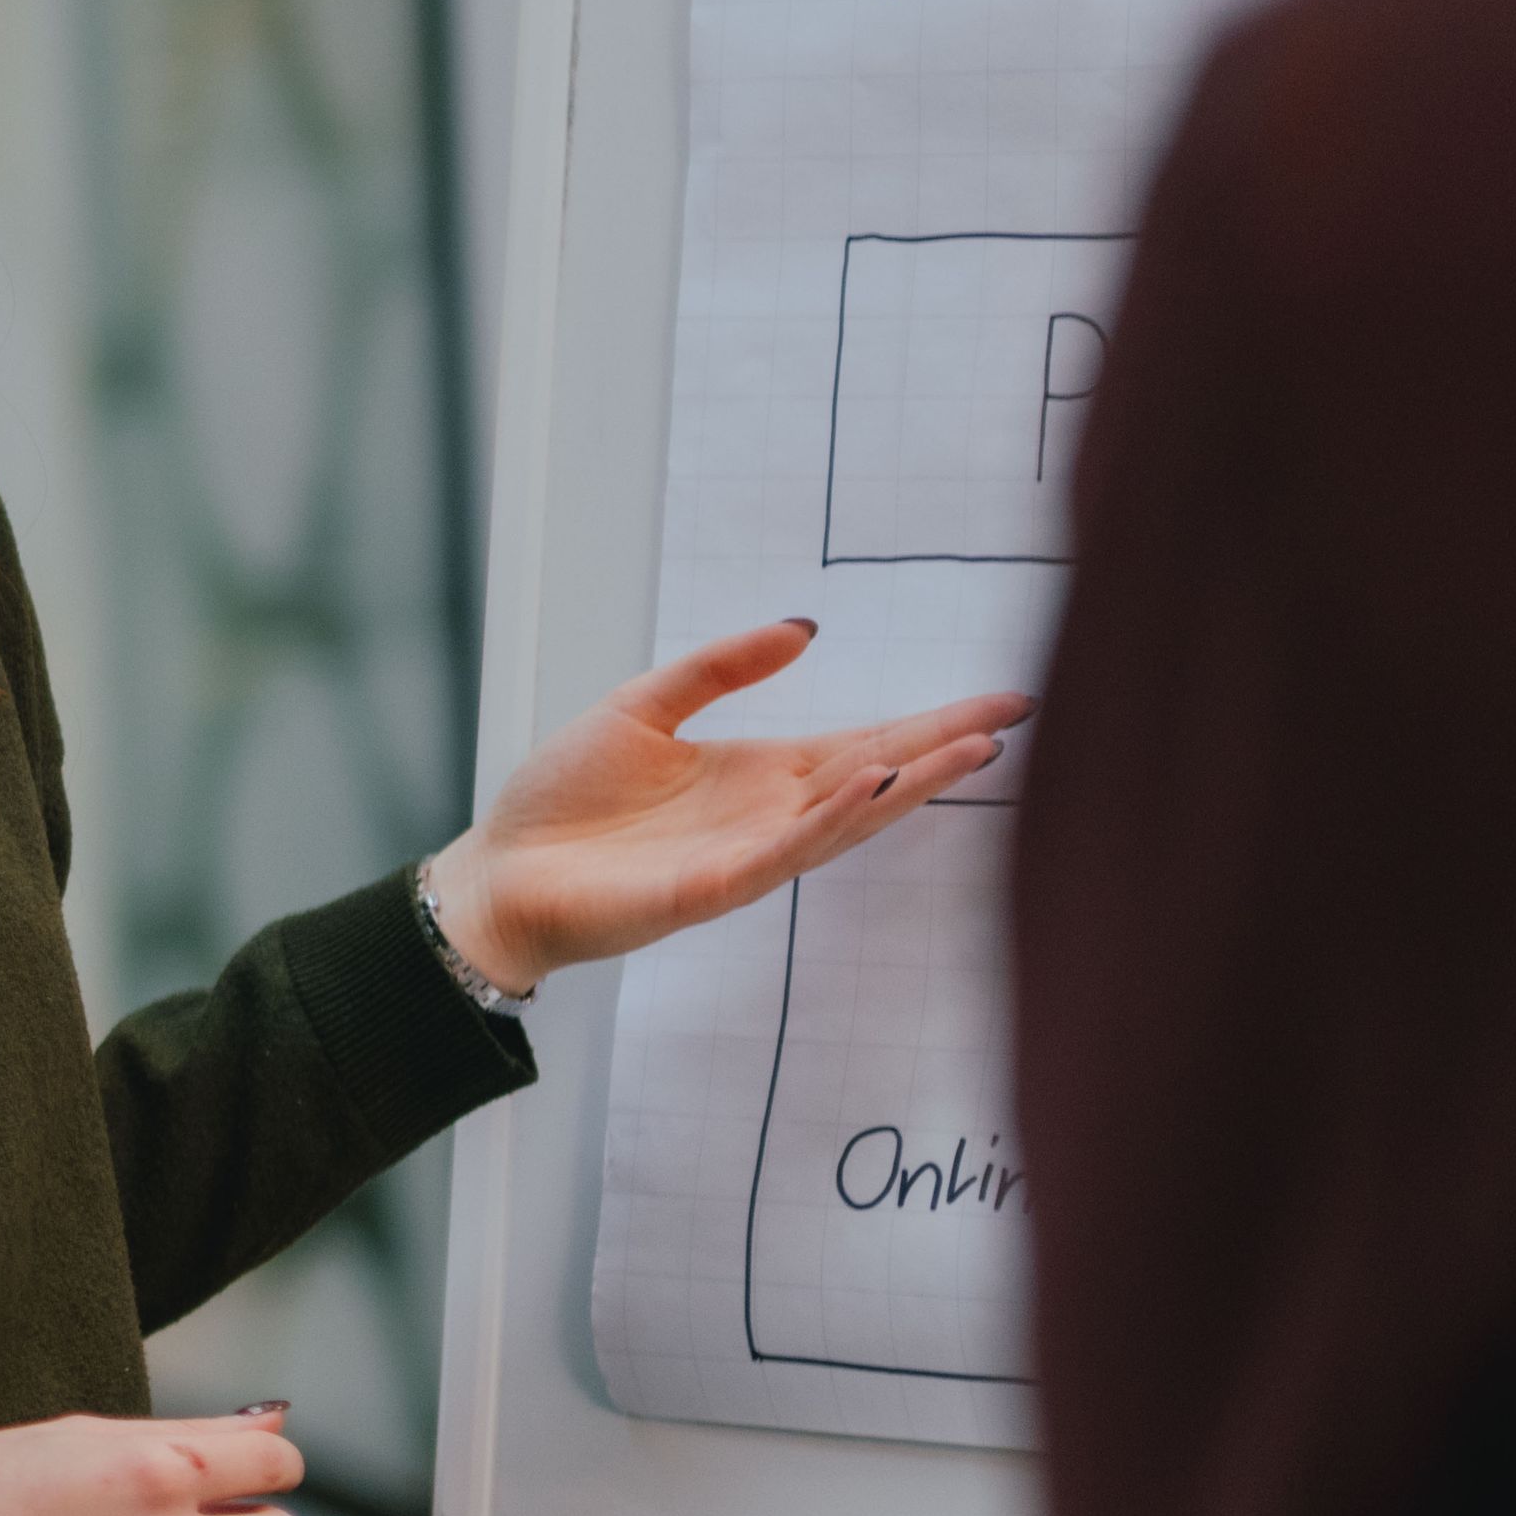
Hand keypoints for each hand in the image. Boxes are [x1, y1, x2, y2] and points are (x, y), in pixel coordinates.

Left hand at [428, 621, 1025, 991]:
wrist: (499, 872)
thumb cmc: (564, 800)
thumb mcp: (643, 706)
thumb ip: (719, 667)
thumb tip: (805, 627)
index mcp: (758, 774)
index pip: (865, 744)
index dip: (931, 724)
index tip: (1003, 700)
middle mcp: (768, 815)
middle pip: (876, 778)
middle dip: (944, 750)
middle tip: (1016, 718)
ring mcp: (747, 855)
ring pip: (847, 819)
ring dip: (909, 786)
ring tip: (969, 748)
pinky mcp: (711, 888)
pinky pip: (783, 852)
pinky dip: (830, 821)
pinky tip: (871, 787)